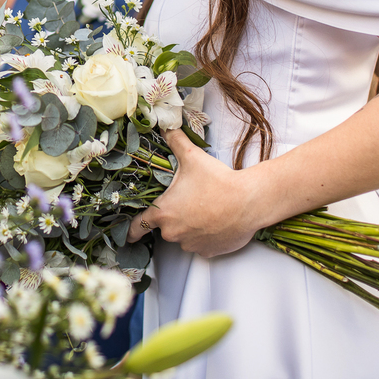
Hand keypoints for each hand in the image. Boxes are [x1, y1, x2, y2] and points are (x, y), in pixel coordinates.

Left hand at [127, 128, 261, 257]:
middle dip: (175, 216)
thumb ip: (175, 141)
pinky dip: (205, 235)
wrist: (248, 202)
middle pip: (166, 227)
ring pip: (185, 236)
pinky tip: (216, 221)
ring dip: (190, 226)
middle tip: (190, 202)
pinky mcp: (209, 252)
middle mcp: (173, 232)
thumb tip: (166, 126)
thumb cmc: (218, 182)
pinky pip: (201, 245)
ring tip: (207, 209)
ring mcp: (191, 245)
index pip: (139, 225)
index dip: (132, 230)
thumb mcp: (192, 157)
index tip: (129, 235)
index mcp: (163, 213)